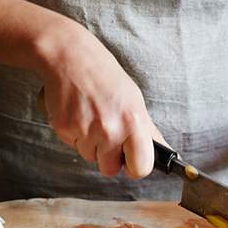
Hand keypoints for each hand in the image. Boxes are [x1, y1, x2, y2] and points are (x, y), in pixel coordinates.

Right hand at [37, 23, 156, 177]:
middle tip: (106, 133)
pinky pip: (73, 145)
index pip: (141, 168)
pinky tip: (78, 113)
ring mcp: (86, 130)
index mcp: (134, 122)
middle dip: (108, 157)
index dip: (134, 166)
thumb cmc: (105, 76)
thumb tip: (162, 151)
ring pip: (90, 157)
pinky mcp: (64, 129)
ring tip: (91, 116)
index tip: (130, 159)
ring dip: (90, 144)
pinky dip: (75, 134)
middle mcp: (110, 129)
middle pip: (110, 170)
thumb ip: (146, 130)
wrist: (70, 57)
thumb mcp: (134, 100)